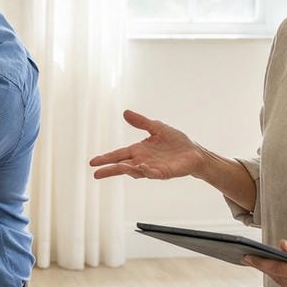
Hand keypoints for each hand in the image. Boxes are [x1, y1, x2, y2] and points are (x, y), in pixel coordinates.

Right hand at [87, 109, 203, 180]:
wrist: (194, 152)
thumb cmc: (176, 141)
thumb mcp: (157, 127)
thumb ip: (141, 122)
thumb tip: (125, 113)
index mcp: (138, 151)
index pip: (118, 155)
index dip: (106, 158)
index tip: (93, 162)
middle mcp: (142, 161)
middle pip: (122, 166)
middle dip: (109, 170)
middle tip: (96, 174)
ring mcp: (152, 168)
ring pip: (135, 171)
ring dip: (127, 170)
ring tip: (118, 167)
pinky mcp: (163, 173)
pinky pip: (153, 173)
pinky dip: (146, 171)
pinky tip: (141, 168)